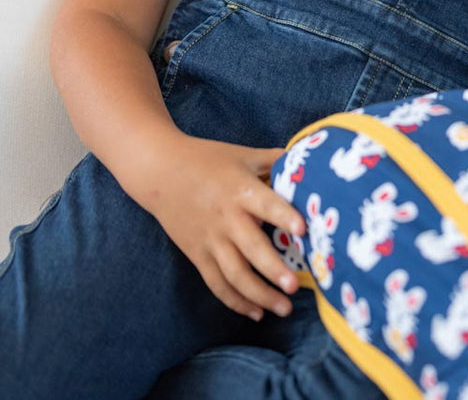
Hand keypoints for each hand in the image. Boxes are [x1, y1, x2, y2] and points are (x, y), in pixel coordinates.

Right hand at [140, 135, 306, 320]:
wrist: (160, 171)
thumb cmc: (207, 159)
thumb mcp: (243, 154)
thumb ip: (274, 160)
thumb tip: (307, 161)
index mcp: (240, 190)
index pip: (265, 204)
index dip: (284, 216)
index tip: (303, 230)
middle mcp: (226, 218)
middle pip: (251, 249)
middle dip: (273, 270)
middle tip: (294, 287)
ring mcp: (210, 240)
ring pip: (235, 274)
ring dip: (259, 294)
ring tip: (284, 308)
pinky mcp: (197, 255)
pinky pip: (217, 283)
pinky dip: (236, 301)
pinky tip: (257, 312)